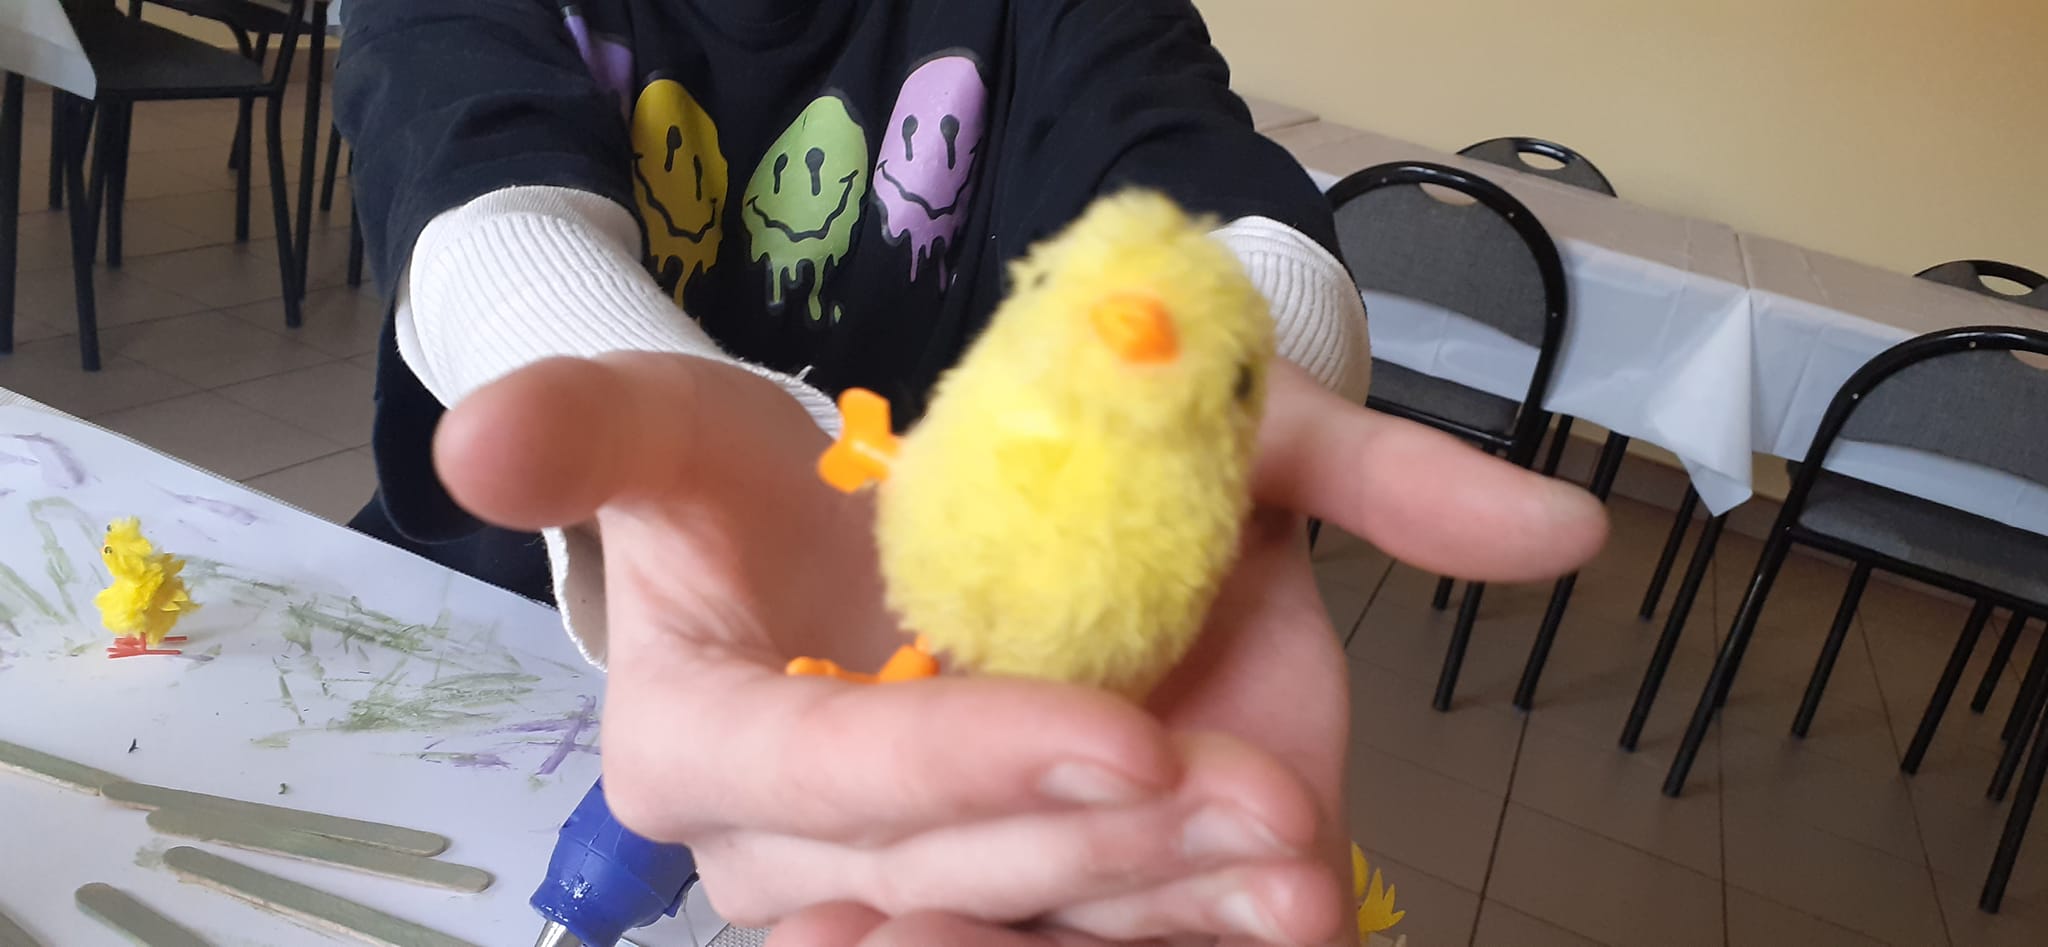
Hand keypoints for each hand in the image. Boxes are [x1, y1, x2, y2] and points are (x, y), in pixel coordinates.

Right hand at [435, 355, 1605, 945]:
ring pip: (1026, 935)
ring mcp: (900, 898)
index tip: (1123, 735)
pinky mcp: (995, 903)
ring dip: (1170, 913)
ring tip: (1303, 870)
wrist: (828, 549)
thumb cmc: (740, 486)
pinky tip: (1290, 909)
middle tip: (1266, 803)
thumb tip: (477, 439)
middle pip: (949, 878)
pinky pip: (1078, 942)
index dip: (958, 767)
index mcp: (696, 749)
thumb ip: (592, 429)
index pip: (823, 778)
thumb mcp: (671, 426)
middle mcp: (792, 862)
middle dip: (1106, 852)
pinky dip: (1187, 932)